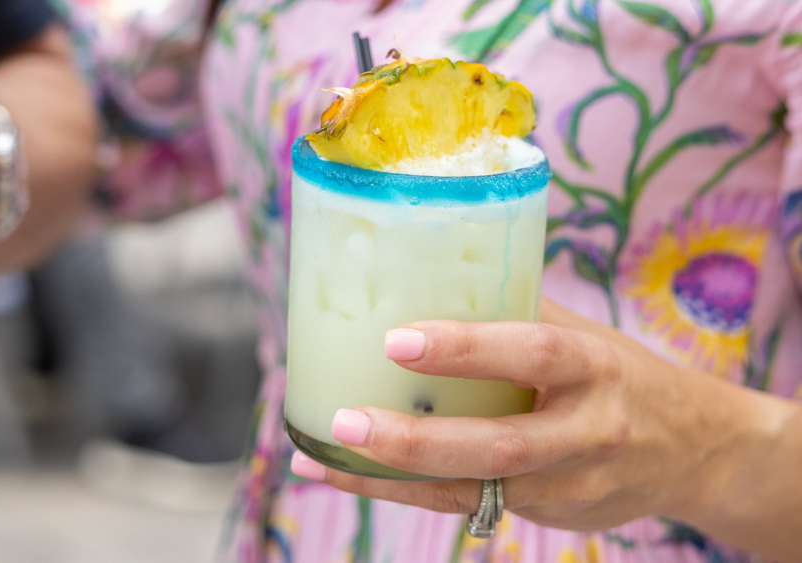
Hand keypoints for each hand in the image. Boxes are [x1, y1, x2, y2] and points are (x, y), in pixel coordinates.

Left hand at [291, 299, 783, 531]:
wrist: (696, 450)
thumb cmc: (621, 375)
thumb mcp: (584, 334)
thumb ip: (514, 312)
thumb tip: (422, 268)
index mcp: (596, 367)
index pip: (533, 354)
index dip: (467, 349)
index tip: (397, 340)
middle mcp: (587, 432)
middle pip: (499, 445)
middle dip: (416, 440)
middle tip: (344, 422)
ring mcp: (569, 485)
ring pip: (473, 489)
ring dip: (391, 478)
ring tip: (320, 457)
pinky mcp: (549, 516)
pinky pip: (468, 507)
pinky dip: (403, 493)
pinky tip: (348, 477)